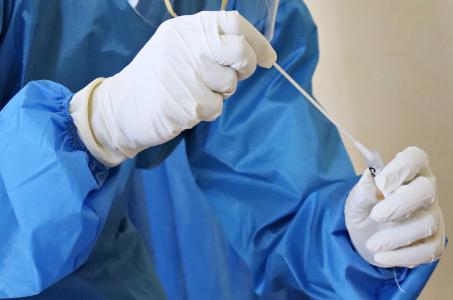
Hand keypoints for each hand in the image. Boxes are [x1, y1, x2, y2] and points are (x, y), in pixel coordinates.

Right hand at [71, 11, 275, 165]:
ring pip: (229, 83)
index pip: (234, 22)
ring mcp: (186, 73)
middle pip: (238, 50)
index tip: (268, 58)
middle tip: (237, 76)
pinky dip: (207, 111)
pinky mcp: (187, 102)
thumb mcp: (177, 48)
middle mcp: (187, 45)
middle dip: (246, 65)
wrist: (119, 108)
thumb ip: (209, 44)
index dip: (257, 41)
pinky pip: (216, 107)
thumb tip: (252, 53)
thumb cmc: (155, 79)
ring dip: (219, 93)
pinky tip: (186, 107)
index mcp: (185, 29)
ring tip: (194, 92)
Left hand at [345, 147, 444, 267]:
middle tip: (376, 216)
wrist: (366, 237)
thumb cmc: (365, 208)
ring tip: (372, 245)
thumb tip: (371, 180)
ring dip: (396, 236)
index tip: (382, 183)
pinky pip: (428, 250)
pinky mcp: (434, 242)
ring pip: (427, 223)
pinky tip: (382, 257)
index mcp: (408, 170)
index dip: (402, 168)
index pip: (415, 157)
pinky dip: (403, 256)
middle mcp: (426, 190)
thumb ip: (363, 189)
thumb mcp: (356, 198)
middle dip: (400, 204)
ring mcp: (433, 216)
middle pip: (426, 190)